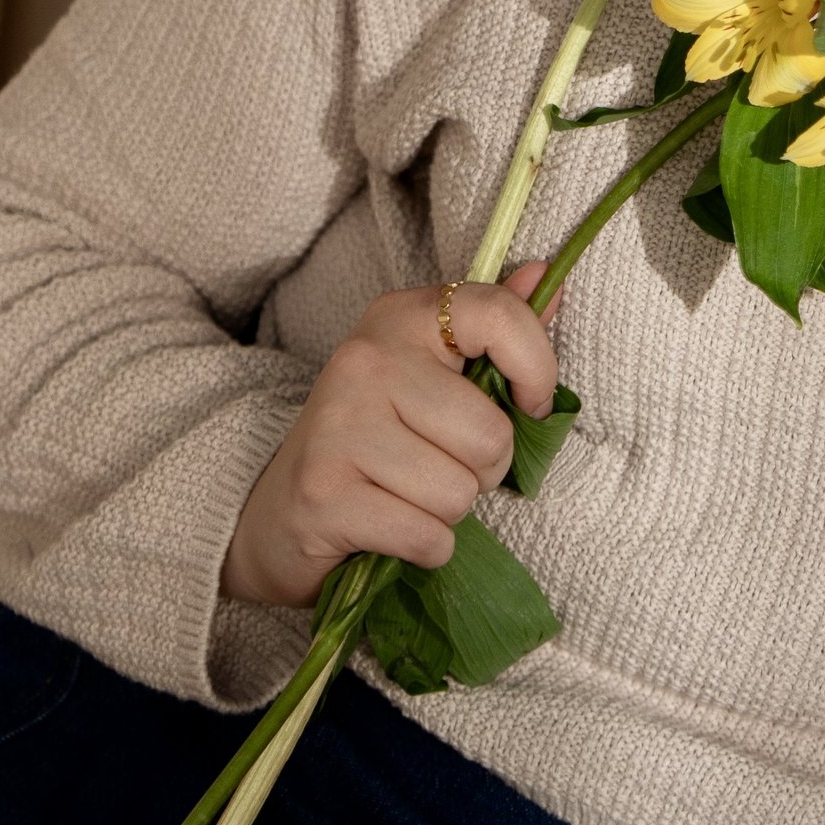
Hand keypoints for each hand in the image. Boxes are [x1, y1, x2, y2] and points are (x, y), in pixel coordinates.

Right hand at [221, 267, 559, 609]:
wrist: (279, 512)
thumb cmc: (374, 438)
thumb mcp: (431, 372)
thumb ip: (494, 327)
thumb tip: (546, 276)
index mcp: (399, 318)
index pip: (497, 315)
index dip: (537, 369)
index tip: (530, 405)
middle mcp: (364, 361)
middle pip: (489, 434)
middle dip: (483, 470)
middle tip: (442, 466)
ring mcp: (338, 427)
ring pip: (459, 493)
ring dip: (449, 513)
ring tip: (409, 495)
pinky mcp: (324, 495)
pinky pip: (428, 536)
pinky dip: (426, 548)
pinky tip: (392, 529)